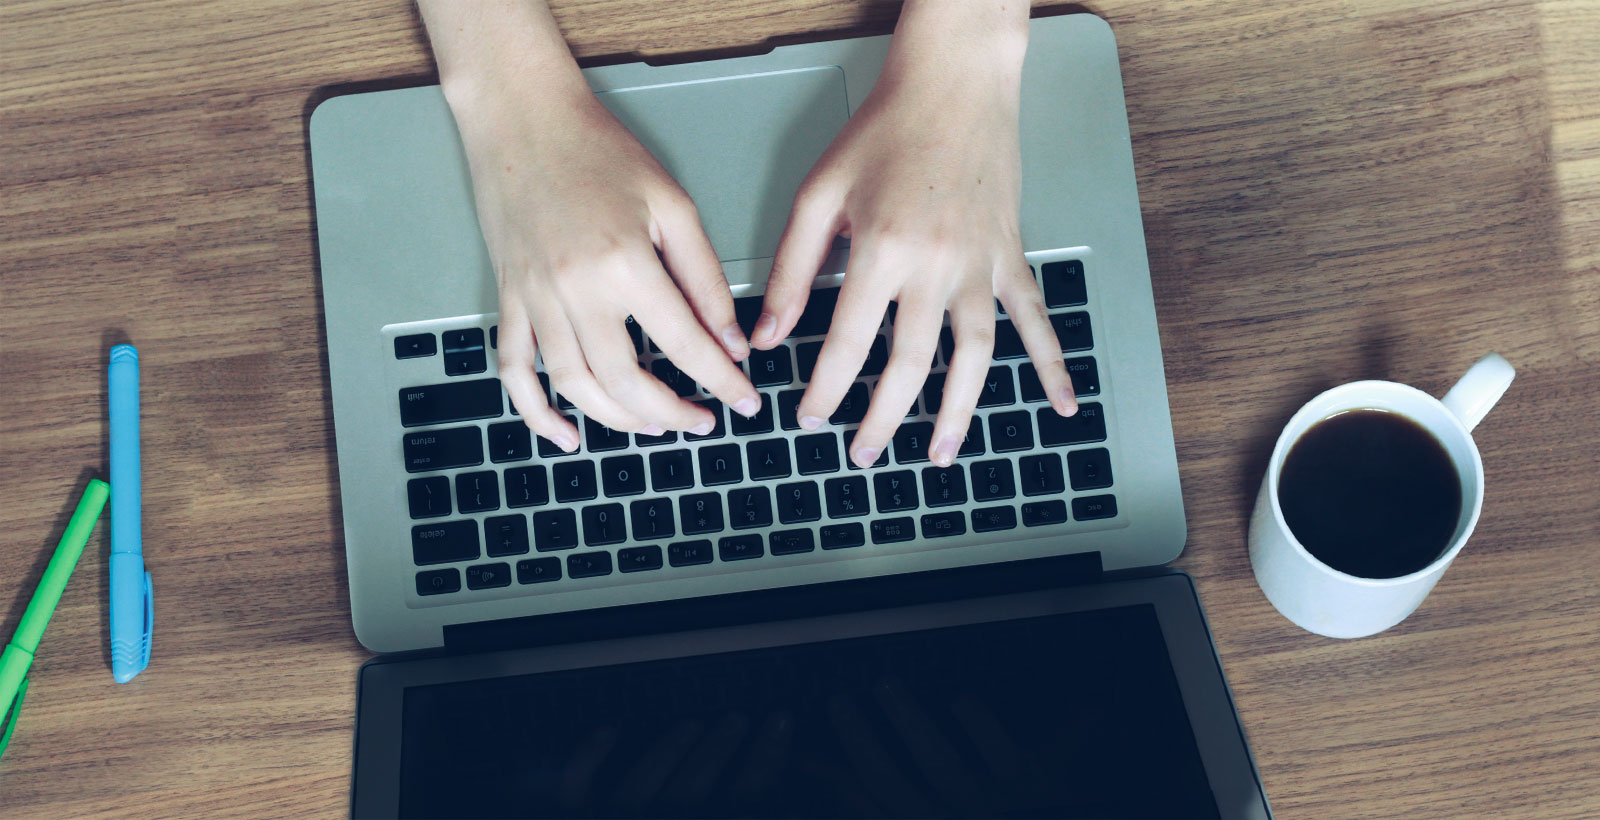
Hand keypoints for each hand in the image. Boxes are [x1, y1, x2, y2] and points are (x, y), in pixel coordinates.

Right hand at [422, 2, 760, 451]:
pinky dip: (536, 412)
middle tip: (702, 422)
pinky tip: (566, 435)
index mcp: (625, 263)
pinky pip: (514, 369)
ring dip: (618, 420)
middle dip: (672, 414)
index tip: (744, 402)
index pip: (684, 345)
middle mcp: (576, 290)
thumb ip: (703, 276)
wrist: (524, 119)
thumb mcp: (672, 204)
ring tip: (654, 426)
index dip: (721, 381)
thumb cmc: (599, 151)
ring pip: (575, 386)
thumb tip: (729, 339)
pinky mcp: (510, 299)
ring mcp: (535, 299)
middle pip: (626, 382)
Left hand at [751, 1, 1077, 468]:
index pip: (849, 342)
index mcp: (883, 249)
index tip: (810, 417)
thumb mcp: (819, 194)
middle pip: (910, 364)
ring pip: (973, 357)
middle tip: (863, 454)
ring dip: (958, 412)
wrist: (955, 86)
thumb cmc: (885, 130)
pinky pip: (1036, 320)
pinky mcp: (1010, 257)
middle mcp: (936, 265)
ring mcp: (981, 265)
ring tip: (941, 452)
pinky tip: (1061, 403)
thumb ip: (793, 269)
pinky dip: (1052, 365)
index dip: (825, 388)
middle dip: (882, 418)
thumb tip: (769, 333)